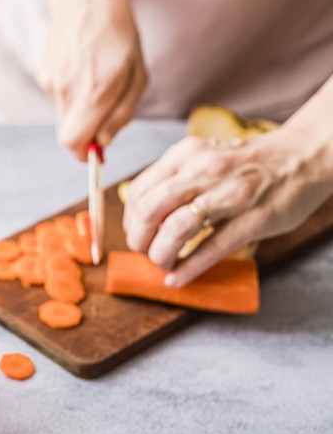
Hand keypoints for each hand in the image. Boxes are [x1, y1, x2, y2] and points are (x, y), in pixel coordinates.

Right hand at [37, 0, 147, 160]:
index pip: (73, 143)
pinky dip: (71, 97)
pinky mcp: (43, 76)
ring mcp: (51, 82)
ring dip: (79, 113)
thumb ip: (122, 114)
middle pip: (67, 135)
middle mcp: (67, 89)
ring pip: (63, 118)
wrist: (87, 1)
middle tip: (103, 116)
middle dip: (85, 135)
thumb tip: (104, 142)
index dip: (85, 154)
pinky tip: (82, 73)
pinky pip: (58, 100)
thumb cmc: (118, 36)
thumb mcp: (137, 76)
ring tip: (95, 85)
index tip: (96, 152)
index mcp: (94, 90)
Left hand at [123, 130, 332, 286]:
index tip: (136, 235)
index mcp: (186, 155)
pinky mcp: (254, 219)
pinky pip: (211, 249)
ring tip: (163, 264)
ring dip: (160, 255)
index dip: (130, 221)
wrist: (303, 156)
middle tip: (144, 253)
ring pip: (176, 229)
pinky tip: (177, 278)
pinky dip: (188, 269)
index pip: (139, 192)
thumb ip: (173, 181)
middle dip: (139, 241)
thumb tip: (140, 218)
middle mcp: (204, 170)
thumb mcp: (203, 157)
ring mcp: (231, 194)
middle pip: (150, 211)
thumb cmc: (245, 164)